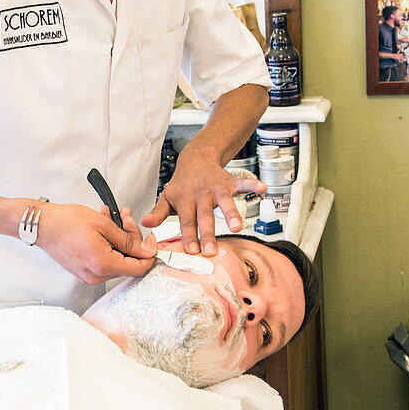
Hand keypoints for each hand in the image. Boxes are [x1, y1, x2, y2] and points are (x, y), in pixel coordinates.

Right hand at [35, 202, 156, 284]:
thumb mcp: (103, 224)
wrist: (42, 225)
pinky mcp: (84, 271)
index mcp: (103, 265)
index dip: (149, 252)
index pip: (139, 268)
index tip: (150, 239)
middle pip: (128, 262)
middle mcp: (96, 275)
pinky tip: (103, 227)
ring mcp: (89, 275)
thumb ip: (128, 240)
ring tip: (111, 217)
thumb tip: (146, 250)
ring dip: (118, 238)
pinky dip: (108, 244)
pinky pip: (104, 260)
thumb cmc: (66, 222)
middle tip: (125, 217)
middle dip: (131, 238)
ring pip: (116, 259)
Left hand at [142, 145, 265, 257]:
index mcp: (185, 200)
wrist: (195, 158)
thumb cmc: (181, 184)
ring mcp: (216, 188)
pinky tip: (263, 188)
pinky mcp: (230, 182)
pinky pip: (242, 183)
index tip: (192, 251)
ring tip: (237, 227)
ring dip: (231, 214)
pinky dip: (252, 185)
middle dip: (208, 234)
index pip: (186, 221)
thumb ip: (158, 213)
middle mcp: (201, 195)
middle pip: (204, 216)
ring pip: (224, 202)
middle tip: (211, 251)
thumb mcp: (167, 197)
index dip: (189, 236)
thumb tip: (145, 224)